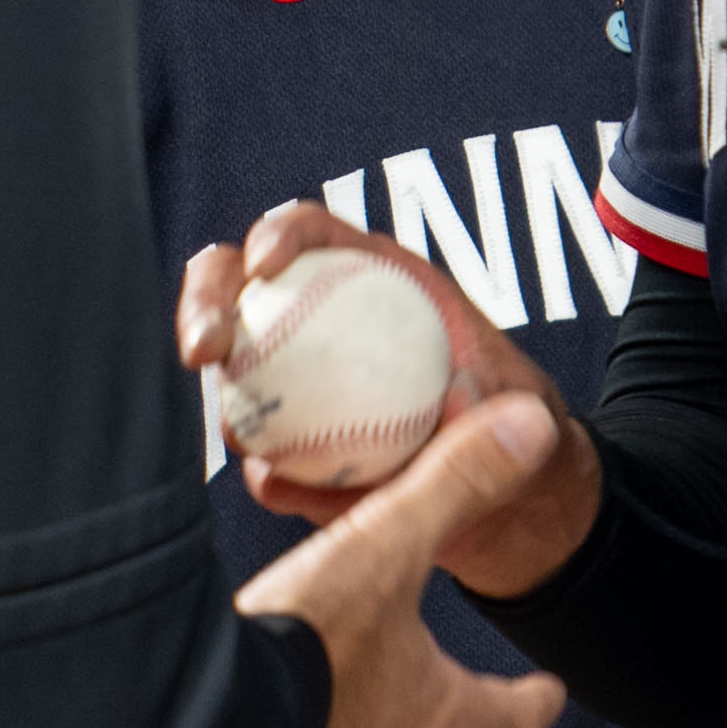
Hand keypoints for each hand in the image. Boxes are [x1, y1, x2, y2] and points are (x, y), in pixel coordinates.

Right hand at [193, 209, 602, 591]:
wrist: (515, 493)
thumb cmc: (519, 422)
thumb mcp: (522, 405)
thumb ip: (492, 398)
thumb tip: (460, 396)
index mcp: (377, 282)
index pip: (313, 234)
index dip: (278, 235)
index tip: (263, 265)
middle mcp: (326, 324)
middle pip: (244, 288)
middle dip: (207, 300)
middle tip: (204, 347)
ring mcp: (306, 387)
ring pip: (243, 374)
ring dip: (222, 393)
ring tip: (235, 432)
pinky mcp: (302, 451)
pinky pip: (271, 455)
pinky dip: (268, 469)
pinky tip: (273, 482)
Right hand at [241, 392, 575, 727]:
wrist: (208, 723)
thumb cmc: (309, 640)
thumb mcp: (386, 546)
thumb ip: (453, 485)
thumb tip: (531, 425)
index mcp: (428, 710)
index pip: (505, 720)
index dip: (532, 704)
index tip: (552, 696)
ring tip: (345, 707)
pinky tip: (268, 711)